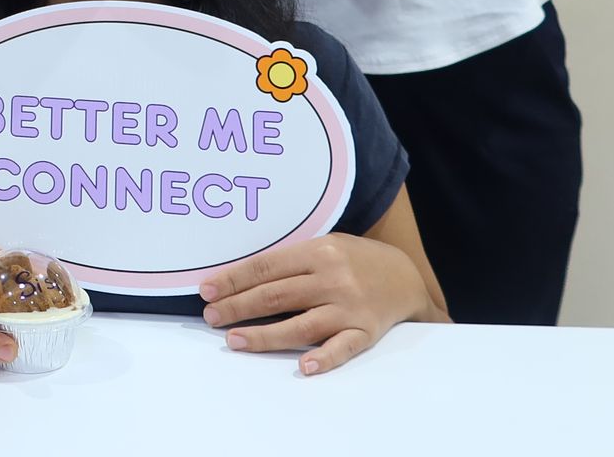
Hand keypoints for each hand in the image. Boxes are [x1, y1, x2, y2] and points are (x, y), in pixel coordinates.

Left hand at [199, 234, 436, 374]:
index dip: (233, 279)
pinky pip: (343, 347)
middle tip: (211, 316)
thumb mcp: (323, 246)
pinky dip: (325, 357)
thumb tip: (241, 280)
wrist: (406, 277)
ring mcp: (349, 307)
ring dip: (265, 335)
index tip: (207, 291)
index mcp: (317, 252)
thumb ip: (290, 262)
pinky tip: (305, 366)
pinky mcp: (366, 332)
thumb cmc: (353, 260)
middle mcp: (332, 279)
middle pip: (276, 295)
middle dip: (238, 306)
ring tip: (235, 339)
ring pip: (301, 324)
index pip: (265, 267)